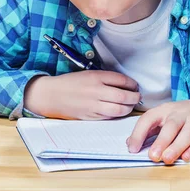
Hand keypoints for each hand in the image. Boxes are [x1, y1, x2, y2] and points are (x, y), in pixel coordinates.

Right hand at [23, 71, 140, 119]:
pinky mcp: (90, 117)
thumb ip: (106, 78)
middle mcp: (96, 91)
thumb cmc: (71, 82)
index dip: (132, 84)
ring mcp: (93, 105)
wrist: (52, 95)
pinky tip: (120, 111)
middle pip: (124, 96)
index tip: (135, 85)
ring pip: (119, 109)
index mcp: (96, 77)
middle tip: (137, 96)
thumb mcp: (89, 73)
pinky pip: (109, 117)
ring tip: (130, 104)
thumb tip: (126, 84)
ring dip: (129, 107)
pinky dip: (118, 114)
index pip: (122, 80)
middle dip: (135, 97)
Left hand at [126, 98, 189, 163]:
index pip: (149, 118)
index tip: (132, 148)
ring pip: (186, 133)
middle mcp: (180, 114)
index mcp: (165, 110)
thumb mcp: (166, 117)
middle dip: (161, 141)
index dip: (139, 133)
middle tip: (153, 156)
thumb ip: (149, 129)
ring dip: (176, 146)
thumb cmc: (185, 115)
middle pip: (170, 126)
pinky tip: (186, 157)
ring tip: (167, 159)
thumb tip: (131, 143)